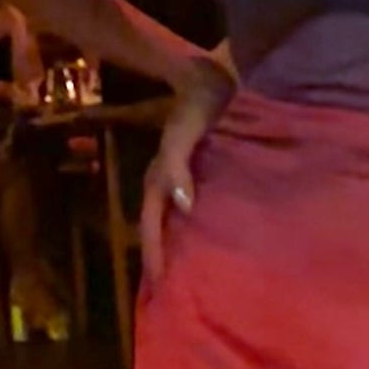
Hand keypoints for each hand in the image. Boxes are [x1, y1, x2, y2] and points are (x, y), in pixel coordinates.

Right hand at [140, 57, 234, 286]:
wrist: (217, 78)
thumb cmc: (200, 105)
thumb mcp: (184, 133)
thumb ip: (177, 167)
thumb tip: (182, 208)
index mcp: (158, 178)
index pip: (152, 225)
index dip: (153, 254)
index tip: (157, 285)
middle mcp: (167, 183)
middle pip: (159, 228)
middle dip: (160, 256)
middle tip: (169, 291)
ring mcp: (184, 178)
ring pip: (175, 220)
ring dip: (178, 245)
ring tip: (189, 274)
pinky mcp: (201, 174)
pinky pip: (194, 208)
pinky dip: (196, 228)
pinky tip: (211, 242)